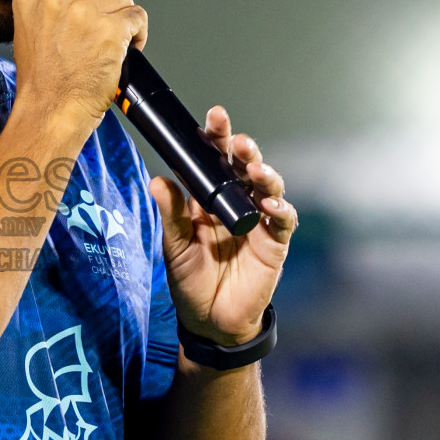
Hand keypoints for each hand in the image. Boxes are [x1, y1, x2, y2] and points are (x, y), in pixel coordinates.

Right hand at [10, 0, 147, 134]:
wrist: (50, 110)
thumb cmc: (42, 77)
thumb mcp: (28, 26)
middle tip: (111, 2)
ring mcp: (83, 14)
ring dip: (124, 13)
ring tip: (116, 36)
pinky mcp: (109, 32)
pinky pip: (137, 15)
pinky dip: (138, 32)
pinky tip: (127, 47)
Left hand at [149, 106, 296, 346]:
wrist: (210, 320)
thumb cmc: (191, 280)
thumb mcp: (174, 246)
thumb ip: (170, 215)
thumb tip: (157, 180)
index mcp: (209, 198)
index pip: (214, 160)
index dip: (216, 139)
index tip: (213, 118)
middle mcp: (236, 202)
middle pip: (244, 167)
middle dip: (243, 149)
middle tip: (237, 139)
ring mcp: (258, 221)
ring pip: (268, 187)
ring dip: (264, 174)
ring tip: (255, 167)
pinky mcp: (274, 243)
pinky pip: (282, 221)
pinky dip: (280, 210)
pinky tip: (270, 205)